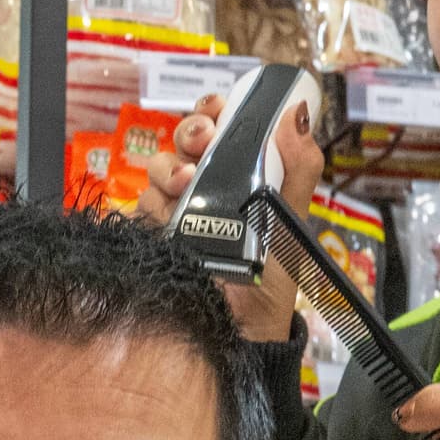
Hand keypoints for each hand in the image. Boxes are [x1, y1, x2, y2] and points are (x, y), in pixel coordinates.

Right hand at [136, 84, 319, 343]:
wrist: (248, 330)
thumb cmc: (271, 278)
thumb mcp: (292, 218)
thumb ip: (298, 166)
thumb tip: (297, 113)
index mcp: (236, 175)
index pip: (215, 127)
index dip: (212, 111)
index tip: (219, 108)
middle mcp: (201, 188)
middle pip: (181, 142)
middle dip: (190, 130)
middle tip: (204, 137)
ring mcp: (174, 212)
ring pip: (157, 170)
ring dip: (171, 167)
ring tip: (189, 180)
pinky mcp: (154, 237)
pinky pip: (141, 207)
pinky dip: (154, 202)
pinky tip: (171, 210)